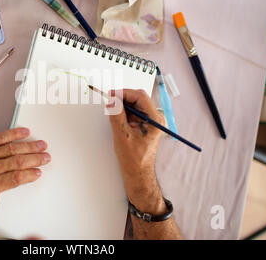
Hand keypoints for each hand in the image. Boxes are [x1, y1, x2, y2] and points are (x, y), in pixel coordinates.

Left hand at [0, 128, 49, 229]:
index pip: (15, 178)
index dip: (30, 175)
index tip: (38, 173)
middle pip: (18, 162)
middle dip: (35, 159)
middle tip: (47, 156)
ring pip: (12, 148)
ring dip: (29, 146)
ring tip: (41, 144)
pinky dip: (13, 133)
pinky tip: (23, 132)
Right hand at [107, 89, 164, 211]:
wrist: (138, 173)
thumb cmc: (134, 159)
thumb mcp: (122, 136)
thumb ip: (117, 116)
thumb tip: (113, 101)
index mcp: (155, 120)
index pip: (140, 97)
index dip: (125, 93)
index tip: (112, 94)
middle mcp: (155, 118)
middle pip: (139, 98)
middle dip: (123, 98)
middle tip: (110, 99)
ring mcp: (150, 121)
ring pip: (135, 104)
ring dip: (123, 105)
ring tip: (112, 111)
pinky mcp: (144, 123)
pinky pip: (133, 111)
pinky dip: (124, 111)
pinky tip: (117, 117)